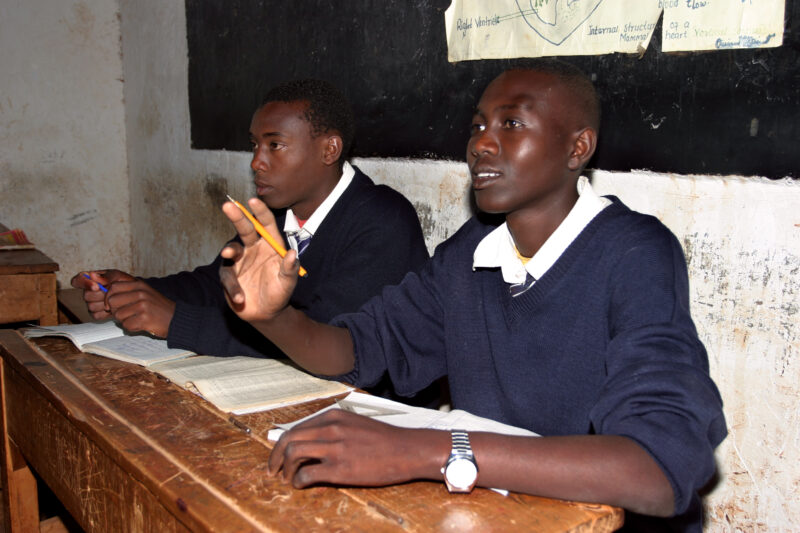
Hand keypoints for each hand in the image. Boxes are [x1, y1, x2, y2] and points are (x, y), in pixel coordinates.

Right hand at [71, 269, 136, 319]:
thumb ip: (105, 276)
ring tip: (114, 299)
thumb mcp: (117, 275)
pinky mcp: (95, 314)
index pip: (77, 281)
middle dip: (102, 295)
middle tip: (113, 293)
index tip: (96, 286)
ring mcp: (90, 303)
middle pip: (86, 295)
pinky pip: (96, 315)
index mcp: (90, 279)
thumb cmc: (123, 282)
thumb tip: (91, 275)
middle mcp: (87, 291)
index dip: (84, 284)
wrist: (132, 294)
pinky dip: (106, 312)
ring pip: (91, 306)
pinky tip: (113, 307)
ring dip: (105, 303)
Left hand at [103, 280, 175, 337]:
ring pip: (118, 315)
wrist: (176, 318)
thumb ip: (128, 292)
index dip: (108, 298)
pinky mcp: (145, 318)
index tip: (111, 305)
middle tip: (125, 314)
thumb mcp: (145, 293)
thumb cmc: (158, 308)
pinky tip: (141, 324)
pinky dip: (131, 327)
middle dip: (114, 310)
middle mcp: (141, 293)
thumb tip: (106, 297)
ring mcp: (143, 306)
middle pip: (112, 301)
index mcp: (140, 285)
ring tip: (136, 319)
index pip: (113, 287)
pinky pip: (126, 325)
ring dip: (124, 320)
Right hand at [220, 197, 298, 321]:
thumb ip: (290, 269)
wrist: (267, 314)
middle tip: (228, 206)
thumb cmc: (280, 294)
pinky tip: (240, 297)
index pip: (265, 224)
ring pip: (231, 249)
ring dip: (229, 250)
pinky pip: (227, 276)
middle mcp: (253, 249)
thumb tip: (293, 254)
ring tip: (228, 253)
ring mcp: (239, 261)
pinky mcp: (229, 275)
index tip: (253, 200)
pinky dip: (233, 286)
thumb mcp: (288, 282)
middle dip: (237, 216)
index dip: (260, 212)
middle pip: (244, 229)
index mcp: (269, 246)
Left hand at [268, 409, 443, 488]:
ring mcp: (335, 448)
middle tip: (273, 470)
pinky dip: (299, 481)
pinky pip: (307, 474)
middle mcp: (331, 428)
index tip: (278, 456)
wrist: (408, 450)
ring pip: (294, 454)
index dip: (282, 444)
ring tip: (289, 479)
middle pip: (289, 439)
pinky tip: (302, 485)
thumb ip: (333, 429)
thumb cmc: (384, 440)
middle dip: (276, 457)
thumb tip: (310, 442)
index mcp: (334, 416)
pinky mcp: (340, 468)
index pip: (297, 428)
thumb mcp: (355, 424)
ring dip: (286, 469)